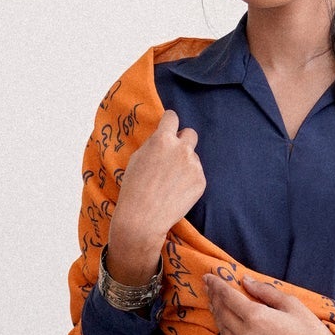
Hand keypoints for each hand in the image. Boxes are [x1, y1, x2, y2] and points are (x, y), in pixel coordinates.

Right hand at [107, 109, 205, 284]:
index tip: (169, 128)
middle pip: (190, 133)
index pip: (172, 117)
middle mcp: (181, 148)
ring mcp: (193, 165)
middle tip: (173, 155)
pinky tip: (176, 192)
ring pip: (192, 157)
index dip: (170, 122)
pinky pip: (196, 174)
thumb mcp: (137, 158)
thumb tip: (165, 136)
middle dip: (183, 140)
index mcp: (162, 139)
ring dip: (184, 164)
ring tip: (169, 182)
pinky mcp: (201, 181)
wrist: (143, 218)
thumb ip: (154, 144)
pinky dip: (189, 181)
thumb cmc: (134, 188)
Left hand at [204, 271, 334, 334]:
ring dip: (217, 314)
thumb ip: (265, 292)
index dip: (216, 285)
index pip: (227, 297)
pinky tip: (227, 323)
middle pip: (221, 313)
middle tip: (209, 287)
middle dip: (214, 297)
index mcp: (256, 317)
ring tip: (215, 302)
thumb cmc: (312, 330)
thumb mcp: (291, 303)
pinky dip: (225, 331)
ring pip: (223, 330)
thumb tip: (246, 282)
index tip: (209, 276)